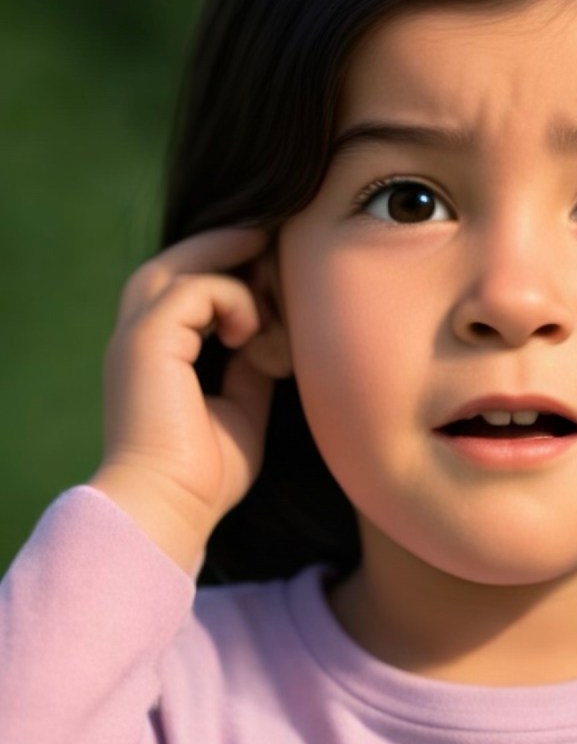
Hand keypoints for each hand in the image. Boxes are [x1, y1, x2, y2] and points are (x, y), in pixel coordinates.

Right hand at [91, 227, 275, 566]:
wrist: (170, 509)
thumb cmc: (206, 474)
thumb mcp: (242, 408)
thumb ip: (251, 369)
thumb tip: (272, 340)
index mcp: (156, 354)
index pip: (183, 289)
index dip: (225, 270)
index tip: (271, 265)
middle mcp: (138, 339)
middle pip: (173, 263)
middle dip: (221, 244)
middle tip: (267, 234)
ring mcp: (137, 337)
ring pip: (178, 265)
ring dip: (225, 259)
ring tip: (264, 261)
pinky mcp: (146, 342)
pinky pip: (194, 291)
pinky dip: (231, 299)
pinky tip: (252, 330)